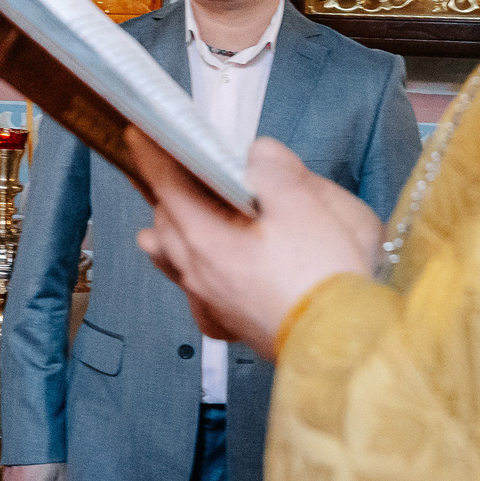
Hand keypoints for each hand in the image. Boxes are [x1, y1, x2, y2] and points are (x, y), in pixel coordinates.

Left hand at [128, 134, 383, 354]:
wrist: (341, 344)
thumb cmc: (323, 275)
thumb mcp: (304, 205)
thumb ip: (273, 171)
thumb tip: (256, 155)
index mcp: (205, 238)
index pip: (167, 187)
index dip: (153, 157)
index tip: (138, 136)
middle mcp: (198, 273)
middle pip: (168, 227)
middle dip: (167, 197)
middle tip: (170, 177)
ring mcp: (213, 304)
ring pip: (177, 264)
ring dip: (170, 239)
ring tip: (157, 228)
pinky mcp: (233, 326)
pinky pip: (199, 300)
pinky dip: (191, 282)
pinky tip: (198, 281)